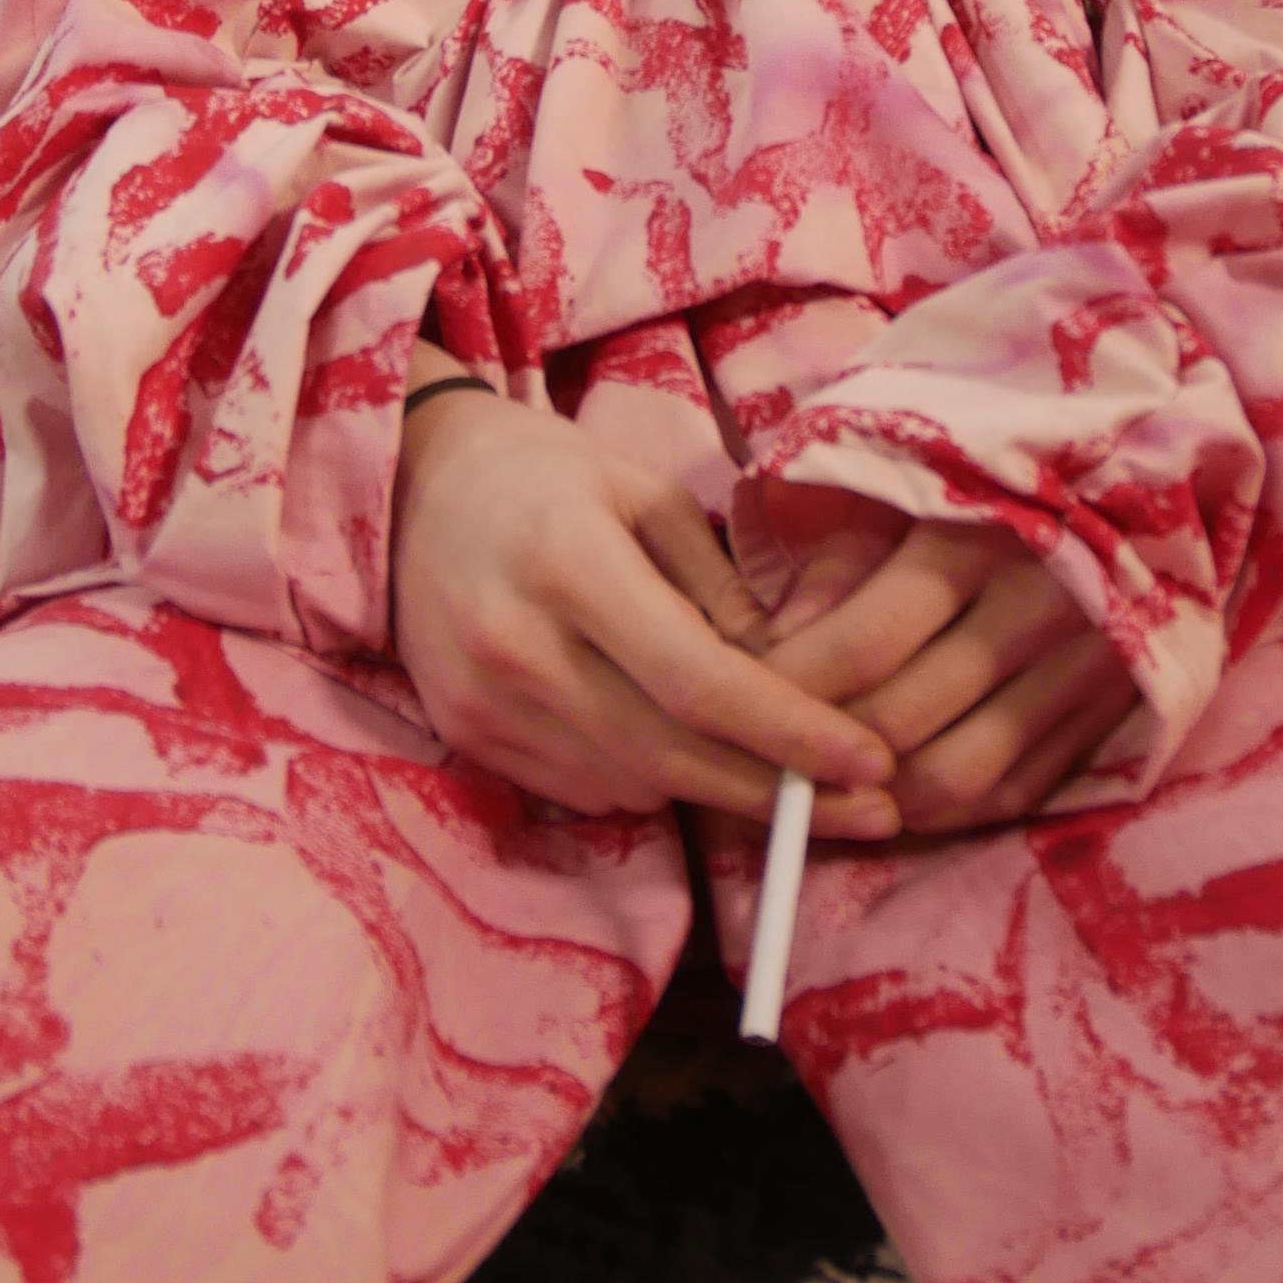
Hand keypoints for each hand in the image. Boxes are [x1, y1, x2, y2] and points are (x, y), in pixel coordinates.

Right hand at [391, 392, 897, 832]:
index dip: (792, 734)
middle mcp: (518, 647)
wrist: (409, 487)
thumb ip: (720, 587)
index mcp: (570, 565)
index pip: (699, 683)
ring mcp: (482, 704)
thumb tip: (795, 677)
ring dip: (716, 785)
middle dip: (781, 790)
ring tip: (780, 765)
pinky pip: (586, 791)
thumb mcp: (646, 494)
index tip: (872, 760)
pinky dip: (649, 778)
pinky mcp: (465, 736)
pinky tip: (680, 744)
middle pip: (673, 754)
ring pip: (635, 784)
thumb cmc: (546, 476)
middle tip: (872, 807)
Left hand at [752, 484, 1132, 833]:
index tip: (743, 694)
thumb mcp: (918, 481)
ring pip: (957, 776)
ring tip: (825, 784)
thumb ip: (842, 558)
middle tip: (767, 753)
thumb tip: (774, 646)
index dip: (789, 686)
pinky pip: (1012, 793)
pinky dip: (944, 810)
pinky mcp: (1112, 714)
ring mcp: (1087, 669)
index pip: (863, 644)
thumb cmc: (1004, 474)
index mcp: (984, 535)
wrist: (1151, 484)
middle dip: (819, 750)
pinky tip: (897, 795)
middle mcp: (1043, 607)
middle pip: (903, 721)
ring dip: (877, 797)